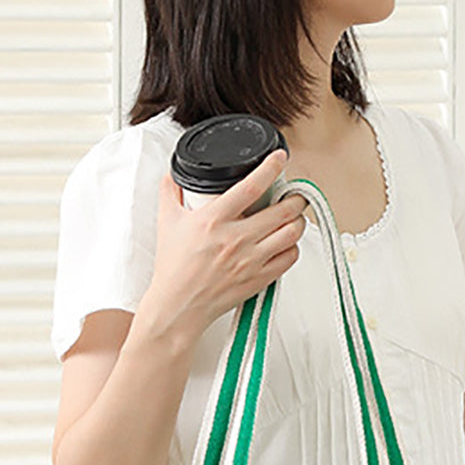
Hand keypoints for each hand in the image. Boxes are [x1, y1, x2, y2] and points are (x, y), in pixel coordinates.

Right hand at [145, 149, 308, 337]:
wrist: (179, 306)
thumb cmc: (173, 269)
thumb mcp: (167, 223)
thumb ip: (171, 194)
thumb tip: (173, 176)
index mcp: (214, 220)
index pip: (251, 187)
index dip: (270, 168)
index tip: (280, 158)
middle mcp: (236, 239)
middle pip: (283, 211)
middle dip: (295, 198)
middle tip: (295, 193)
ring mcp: (251, 261)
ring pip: (291, 234)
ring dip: (298, 222)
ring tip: (294, 217)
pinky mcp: (259, 279)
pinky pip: (289, 258)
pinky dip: (293, 247)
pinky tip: (286, 243)